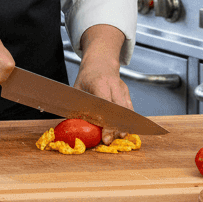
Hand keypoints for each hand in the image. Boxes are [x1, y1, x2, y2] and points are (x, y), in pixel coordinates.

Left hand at [73, 24, 131, 144]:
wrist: (101, 61)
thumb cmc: (87, 76)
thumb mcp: (78, 88)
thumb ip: (77, 105)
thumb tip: (73, 126)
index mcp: (99, 83)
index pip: (105, 105)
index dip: (106, 122)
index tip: (105, 136)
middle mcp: (114, 85)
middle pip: (118, 109)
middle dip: (115, 127)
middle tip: (110, 140)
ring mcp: (122, 88)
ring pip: (126, 110)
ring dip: (123, 125)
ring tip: (118, 137)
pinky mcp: (126, 92)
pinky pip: (129, 108)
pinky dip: (127, 120)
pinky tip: (124, 130)